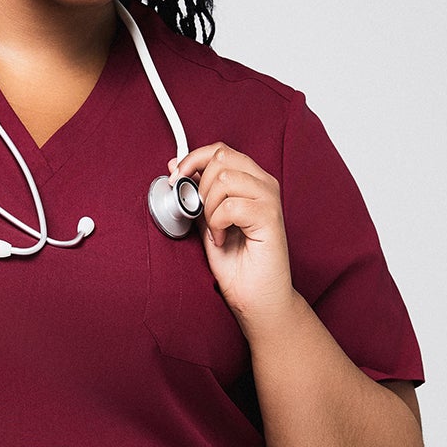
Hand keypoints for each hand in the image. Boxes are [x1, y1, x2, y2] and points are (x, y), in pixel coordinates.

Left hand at [168, 145, 296, 326]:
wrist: (256, 297)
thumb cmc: (236, 263)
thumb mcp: (207, 221)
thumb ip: (196, 195)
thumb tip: (177, 167)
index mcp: (250, 180)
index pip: (220, 150)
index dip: (193, 160)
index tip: (176, 179)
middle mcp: (263, 184)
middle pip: (221, 158)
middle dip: (200, 188)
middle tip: (203, 216)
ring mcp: (269, 199)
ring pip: (224, 179)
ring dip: (209, 209)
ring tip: (216, 231)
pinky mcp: (270, 217)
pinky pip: (230, 206)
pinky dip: (218, 225)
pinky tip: (223, 240)